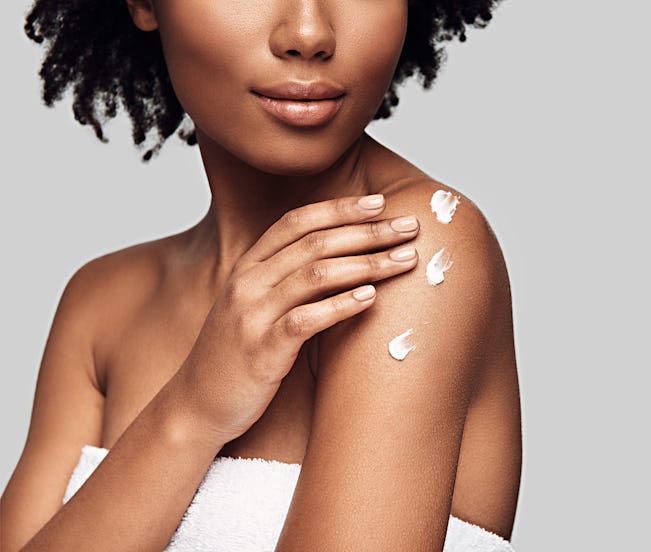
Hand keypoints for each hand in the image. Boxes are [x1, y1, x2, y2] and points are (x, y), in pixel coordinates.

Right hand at [168, 194, 418, 445]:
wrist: (196, 404)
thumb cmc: (237, 353)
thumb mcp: (255, 305)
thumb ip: (288, 279)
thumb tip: (344, 258)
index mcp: (249, 266)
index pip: (298, 221)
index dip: (340, 208)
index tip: (380, 203)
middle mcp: (248, 283)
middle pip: (315, 243)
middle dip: (368, 231)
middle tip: (409, 228)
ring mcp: (252, 315)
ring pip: (316, 275)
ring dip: (367, 263)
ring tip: (404, 259)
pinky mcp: (262, 350)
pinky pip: (306, 320)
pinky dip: (341, 304)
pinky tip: (371, 297)